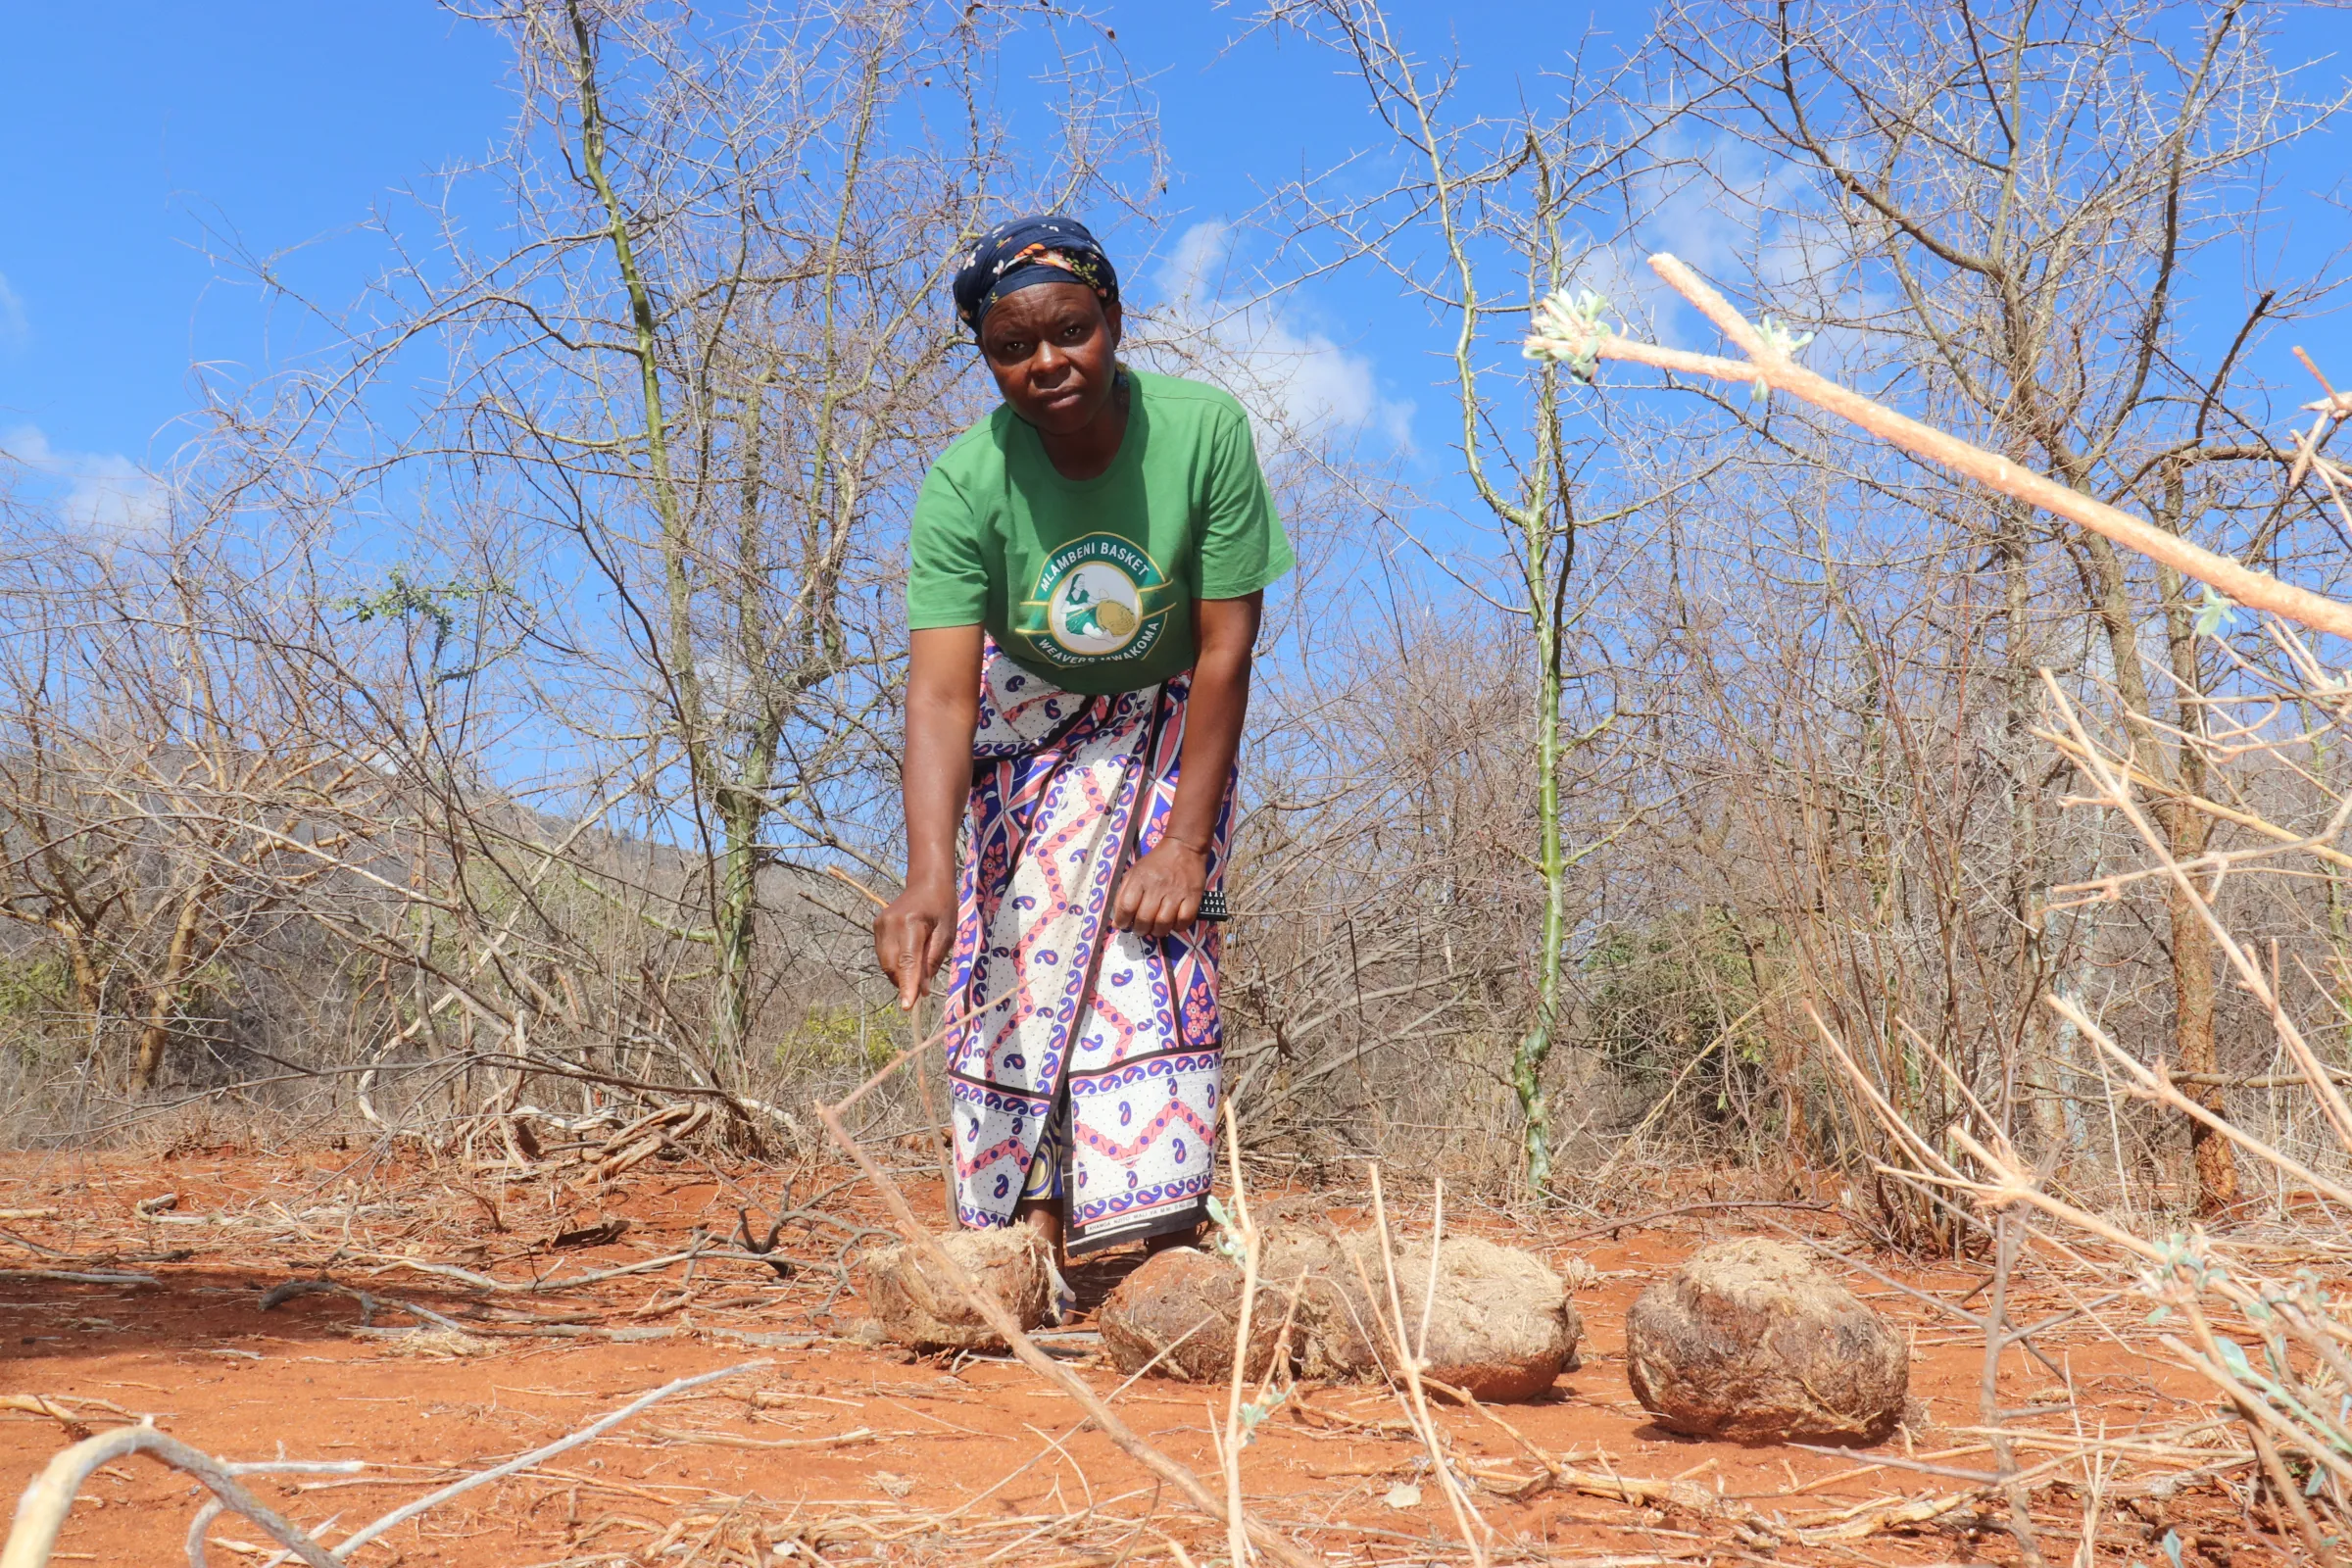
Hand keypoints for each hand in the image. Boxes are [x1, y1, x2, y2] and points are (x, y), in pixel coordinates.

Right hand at [875, 881, 955, 1009]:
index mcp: (911, 923)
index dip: (907, 985)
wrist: (927, 883)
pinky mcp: (876, 927)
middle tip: (922, 991)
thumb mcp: (946, 934)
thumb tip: (923, 990)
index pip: (907, 961)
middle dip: (906, 983)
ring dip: (900, 975)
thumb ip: (933, 961)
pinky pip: (884, 955)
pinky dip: (895, 964)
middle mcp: (890, 924)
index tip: (907, 1006)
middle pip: (893, 966)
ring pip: (886, 964)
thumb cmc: (942, 908)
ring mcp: (879, 925)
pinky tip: (908, 958)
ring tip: (918, 970)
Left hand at [1112, 838, 1207, 941]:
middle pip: (1144, 919)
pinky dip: (1177, 928)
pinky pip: (1184, 921)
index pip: (1126, 907)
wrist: (1183, 847)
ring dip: (1157, 932)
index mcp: (1139, 879)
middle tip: (1141, 929)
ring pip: (1164, 923)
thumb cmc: (1155, 862)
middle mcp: (1157, 886)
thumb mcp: (1134, 872)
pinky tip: (1173, 924)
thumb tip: (1117, 922)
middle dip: (1140, 930)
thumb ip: (1122, 895)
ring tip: (1155, 929)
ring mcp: (1176, 892)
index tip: (1124, 924)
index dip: (1122, 921)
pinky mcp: (1193, 896)